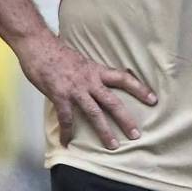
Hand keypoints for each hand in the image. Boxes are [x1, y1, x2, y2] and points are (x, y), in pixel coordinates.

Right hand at [17, 33, 155, 150]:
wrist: (38, 44)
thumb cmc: (57, 52)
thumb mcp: (81, 61)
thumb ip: (89, 74)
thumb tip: (94, 86)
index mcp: (96, 71)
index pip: (124, 79)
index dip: (139, 89)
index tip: (153, 99)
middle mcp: (90, 81)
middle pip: (113, 102)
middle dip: (126, 119)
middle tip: (136, 134)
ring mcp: (75, 89)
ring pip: (94, 113)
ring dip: (104, 131)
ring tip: (112, 146)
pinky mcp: (59, 95)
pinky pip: (66, 118)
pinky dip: (67, 131)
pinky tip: (67, 143)